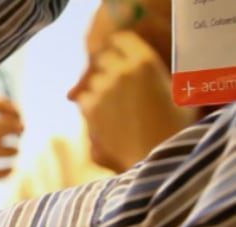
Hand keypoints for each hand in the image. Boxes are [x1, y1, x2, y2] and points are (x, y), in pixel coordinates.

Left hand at [68, 31, 197, 172]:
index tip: (120, 57)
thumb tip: (134, 74)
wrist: (155, 158)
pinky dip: (91, 107)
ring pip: (92, 82)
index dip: (119, 48)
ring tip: (116, 110)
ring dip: (99, 90)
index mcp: (145, 62)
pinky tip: (106, 121)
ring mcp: (103, 89)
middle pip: (103, 59)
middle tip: (118, 87)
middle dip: (108, 69)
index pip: (121, 39)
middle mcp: (121, 71)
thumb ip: (149, 77)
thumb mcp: (172, 94)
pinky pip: (83, 101)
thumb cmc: (173, 128)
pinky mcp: (89, 109)